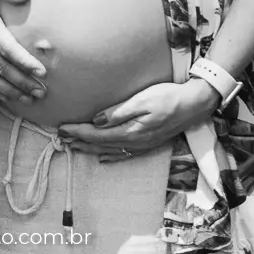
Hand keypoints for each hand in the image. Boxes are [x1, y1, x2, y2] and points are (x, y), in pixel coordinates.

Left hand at [57, 79, 220, 161]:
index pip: (96, 134)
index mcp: (130, 131)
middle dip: (79, 141)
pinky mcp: (147, 144)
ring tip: (73, 146)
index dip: (77, 132)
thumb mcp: (142, 100)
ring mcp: (141, 145)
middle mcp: (134, 142)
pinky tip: (102, 157)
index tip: (61, 128)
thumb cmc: (167, 97)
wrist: (193, 105)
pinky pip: (123, 154)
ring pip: (109, 150)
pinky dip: (109, 155)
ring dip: (90, 148)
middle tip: (60, 138)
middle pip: (100, 144)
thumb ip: (118, 112)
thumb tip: (96, 121)